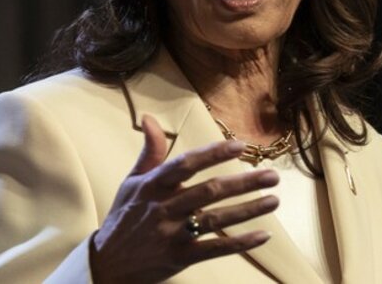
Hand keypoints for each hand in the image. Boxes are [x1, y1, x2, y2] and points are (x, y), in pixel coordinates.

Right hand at [90, 115, 279, 282]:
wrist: (108, 264)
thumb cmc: (124, 217)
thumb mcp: (132, 182)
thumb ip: (149, 151)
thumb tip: (149, 118)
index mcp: (153, 185)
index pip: (186, 164)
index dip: (213, 153)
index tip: (240, 146)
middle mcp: (163, 208)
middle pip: (209, 191)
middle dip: (243, 182)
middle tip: (272, 176)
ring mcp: (172, 234)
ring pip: (216, 219)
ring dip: (248, 210)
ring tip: (273, 200)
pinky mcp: (180, 257)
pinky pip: (215, 248)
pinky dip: (239, 242)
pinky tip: (262, 235)